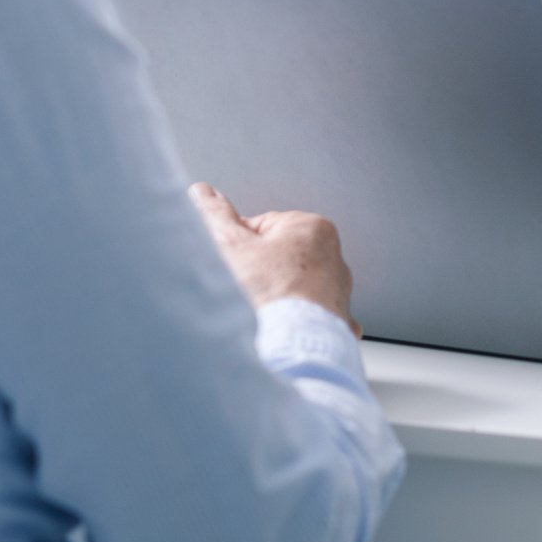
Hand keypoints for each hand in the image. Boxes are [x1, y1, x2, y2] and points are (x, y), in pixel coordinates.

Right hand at [190, 183, 359, 335]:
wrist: (291, 348)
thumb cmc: (265, 296)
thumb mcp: (230, 245)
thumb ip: (215, 214)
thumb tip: (203, 193)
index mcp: (311, 227)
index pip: (262, 227)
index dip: (240, 248)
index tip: (232, 265)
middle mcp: (333, 256)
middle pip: (279, 258)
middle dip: (258, 273)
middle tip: (244, 290)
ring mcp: (337, 292)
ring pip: (294, 288)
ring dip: (276, 299)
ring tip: (260, 312)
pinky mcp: (337, 323)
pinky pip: (312, 318)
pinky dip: (298, 323)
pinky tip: (282, 330)